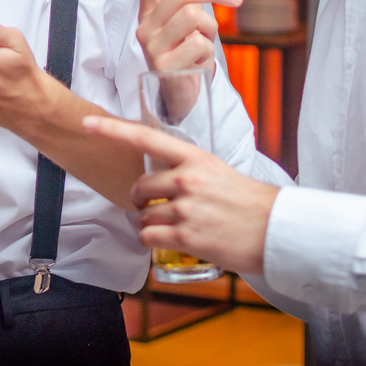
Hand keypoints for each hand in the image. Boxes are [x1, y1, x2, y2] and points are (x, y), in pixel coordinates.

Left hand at [82, 115, 277, 274]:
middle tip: (154, 207)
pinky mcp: (186, 236)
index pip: (146, 137)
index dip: (113, 130)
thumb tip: (165, 178)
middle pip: (140, 187)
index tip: (88, 123)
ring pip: (143, 216)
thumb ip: (190, 171)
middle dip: (141, 200)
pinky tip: (166, 241)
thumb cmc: (250, 202)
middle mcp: (187, 179)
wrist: (277, 230)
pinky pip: (149, 238)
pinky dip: (152, 241)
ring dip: (148, 224)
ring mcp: (186, 208)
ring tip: (169, 228)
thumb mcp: (219, 172)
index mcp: (195, 157)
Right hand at [136, 0, 243, 71]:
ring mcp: (152, 47)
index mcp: (150, 15)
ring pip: (195, 18)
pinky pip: (200, 44)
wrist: (181, 99)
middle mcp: (145, 28)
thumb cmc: (186, 57)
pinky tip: (199, 65)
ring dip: (211, 31)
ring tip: (205, 47)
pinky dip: (208, 54)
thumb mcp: (190, 23)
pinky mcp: (164, 65)